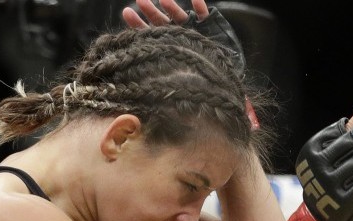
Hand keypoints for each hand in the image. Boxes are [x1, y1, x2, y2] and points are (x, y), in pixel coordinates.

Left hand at [122, 0, 244, 73]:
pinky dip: (198, 5)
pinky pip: (203, 13)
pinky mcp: (209, 25)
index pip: (148, 34)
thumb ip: (161, 73)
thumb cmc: (200, 81)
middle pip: (160, 21)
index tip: (126, 13)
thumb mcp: (177, 79)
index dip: (137, 24)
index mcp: (166, 47)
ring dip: (171, 6)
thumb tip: (139, 77)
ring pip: (178, 15)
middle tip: (140, 1)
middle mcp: (176, 35)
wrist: (226, 79)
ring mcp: (192, 28)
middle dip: (150, 10)